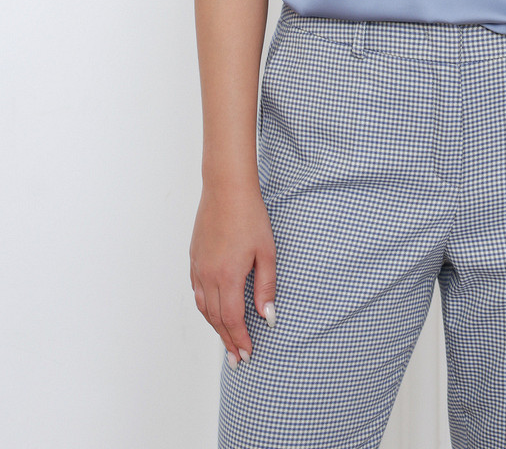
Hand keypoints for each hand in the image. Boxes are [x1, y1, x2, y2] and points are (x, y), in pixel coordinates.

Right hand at [189, 181, 276, 366]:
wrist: (226, 189)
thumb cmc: (250, 216)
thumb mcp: (266, 252)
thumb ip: (266, 287)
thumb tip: (268, 317)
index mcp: (228, 276)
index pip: (232, 319)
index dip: (240, 339)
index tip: (248, 354)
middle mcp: (208, 276)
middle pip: (215, 318)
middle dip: (227, 340)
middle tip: (237, 360)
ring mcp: (198, 267)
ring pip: (203, 307)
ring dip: (214, 327)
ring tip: (226, 341)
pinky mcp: (194, 257)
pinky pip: (196, 291)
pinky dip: (205, 307)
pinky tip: (212, 311)